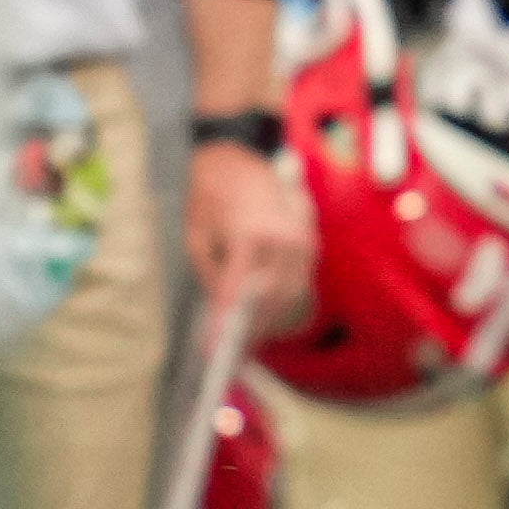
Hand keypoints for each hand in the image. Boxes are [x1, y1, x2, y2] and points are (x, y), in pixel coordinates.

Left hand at [184, 138, 314, 340]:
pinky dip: (283, 301)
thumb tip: (223, 311)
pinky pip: (300, 280)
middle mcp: (286, 239)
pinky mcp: (311, 240)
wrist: (238, 154)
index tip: (215, 351)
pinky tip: (266, 316)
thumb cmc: (212, 191)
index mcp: (253, 235)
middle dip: (251, 330)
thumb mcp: (197, 235)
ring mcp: (304, 239)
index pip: (240, 294)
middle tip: (231, 354)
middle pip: (271, 300)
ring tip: (249, 342)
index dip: (227, 326)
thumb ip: (212, 275)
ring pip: (290, 293)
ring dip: (270, 319)